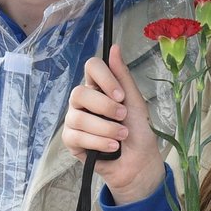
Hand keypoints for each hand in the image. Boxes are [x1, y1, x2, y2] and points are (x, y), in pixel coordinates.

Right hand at [61, 44, 165, 203]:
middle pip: (79, 92)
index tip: (120, 95)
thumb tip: (114, 47)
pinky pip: (76, 136)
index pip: (91, 67)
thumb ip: (123, 76)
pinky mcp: (71, 140)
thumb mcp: (135, 102)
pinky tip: (112, 147)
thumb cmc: (139, 131)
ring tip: (122, 137)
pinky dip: (97, 142)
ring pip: (78, 118)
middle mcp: (84, 101)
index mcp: (99, 87)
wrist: (139, 163)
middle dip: (105, 108)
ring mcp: (75, 120)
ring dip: (105, 129)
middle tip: (123, 118)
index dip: (104, 78)